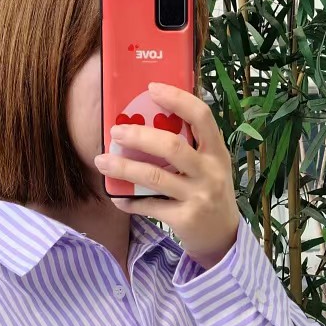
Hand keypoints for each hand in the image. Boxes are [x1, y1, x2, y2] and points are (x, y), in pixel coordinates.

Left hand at [93, 80, 241, 270]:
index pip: (201, 116)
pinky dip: (129, 201)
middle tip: (115, 132)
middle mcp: (210, 172)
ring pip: (155, 177)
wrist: (223, 237)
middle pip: (172, 146)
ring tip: (102, 161)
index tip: (152, 88)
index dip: (177, 98)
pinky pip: (150, 206)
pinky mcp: (185, 219)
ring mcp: (198, 196)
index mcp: (217, 152)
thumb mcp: (210, 166)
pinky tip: (117, 197)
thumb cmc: (209, 192)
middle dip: (139, 137)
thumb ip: (191, 146)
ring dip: (123, 168)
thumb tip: (149, 119)